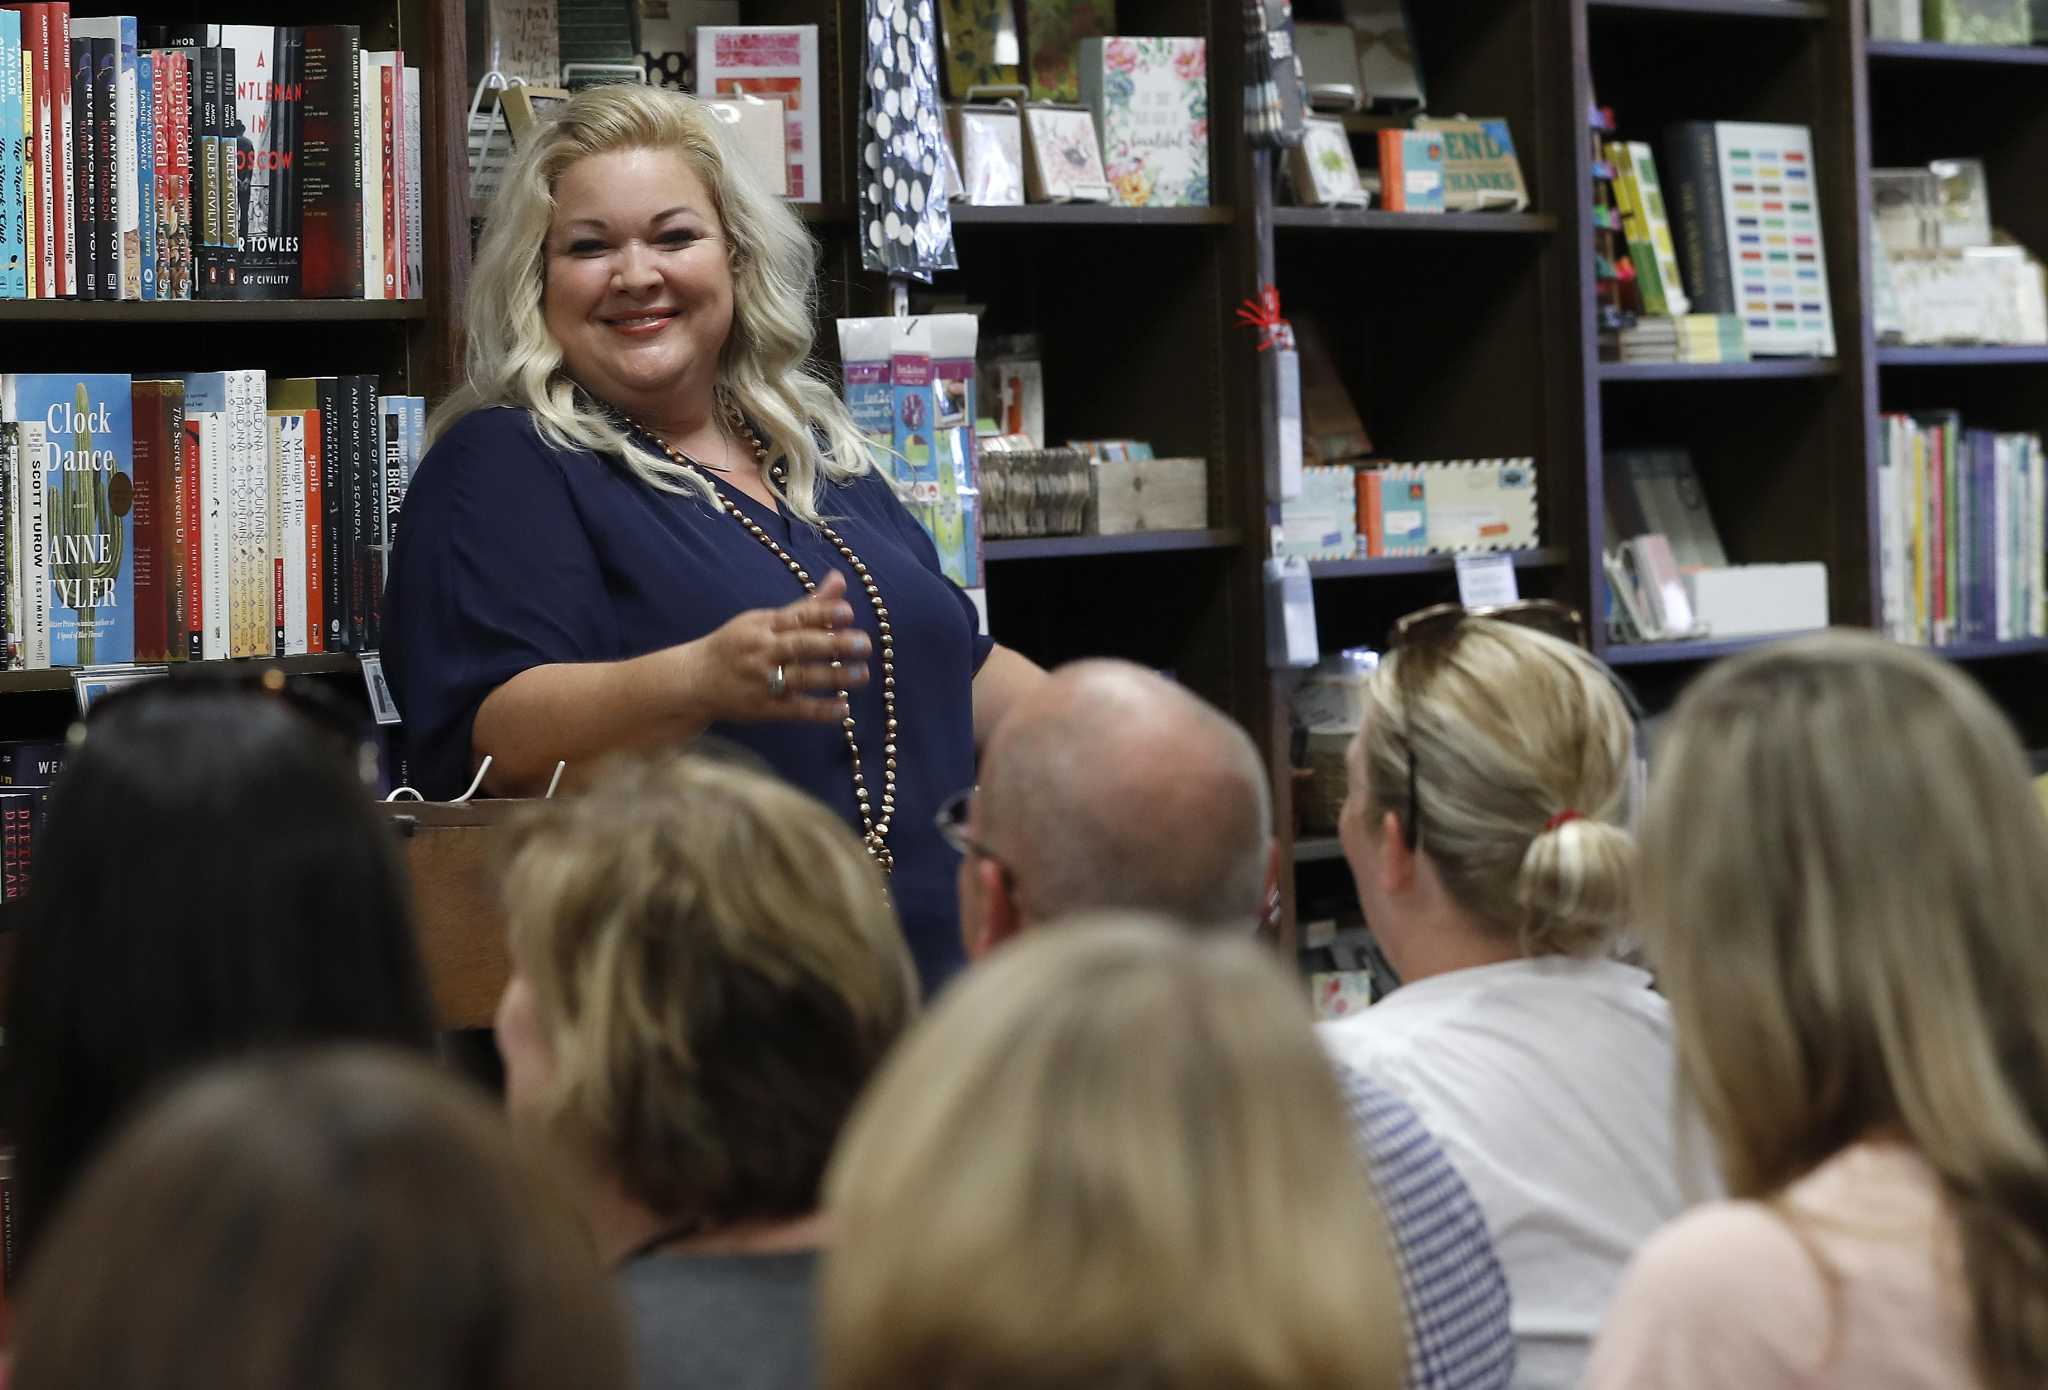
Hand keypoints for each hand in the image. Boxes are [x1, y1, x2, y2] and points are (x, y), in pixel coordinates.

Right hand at [677, 571, 872, 724]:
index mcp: (763, 625)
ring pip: (802, 678)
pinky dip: (821, 711)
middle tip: (864, 644)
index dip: (823, 613)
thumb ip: (807, 605)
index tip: (848, 612)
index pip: (797, 617)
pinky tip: (844, 709)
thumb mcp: (764, 620)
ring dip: (834, 677)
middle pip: (800, 646)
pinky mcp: (765, 709)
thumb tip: (840, 579)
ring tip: (861, 674)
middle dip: (833, 644)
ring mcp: (763, 681)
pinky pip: (796, 710)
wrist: (694, 681)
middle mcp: (762, 651)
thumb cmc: (737, 646)